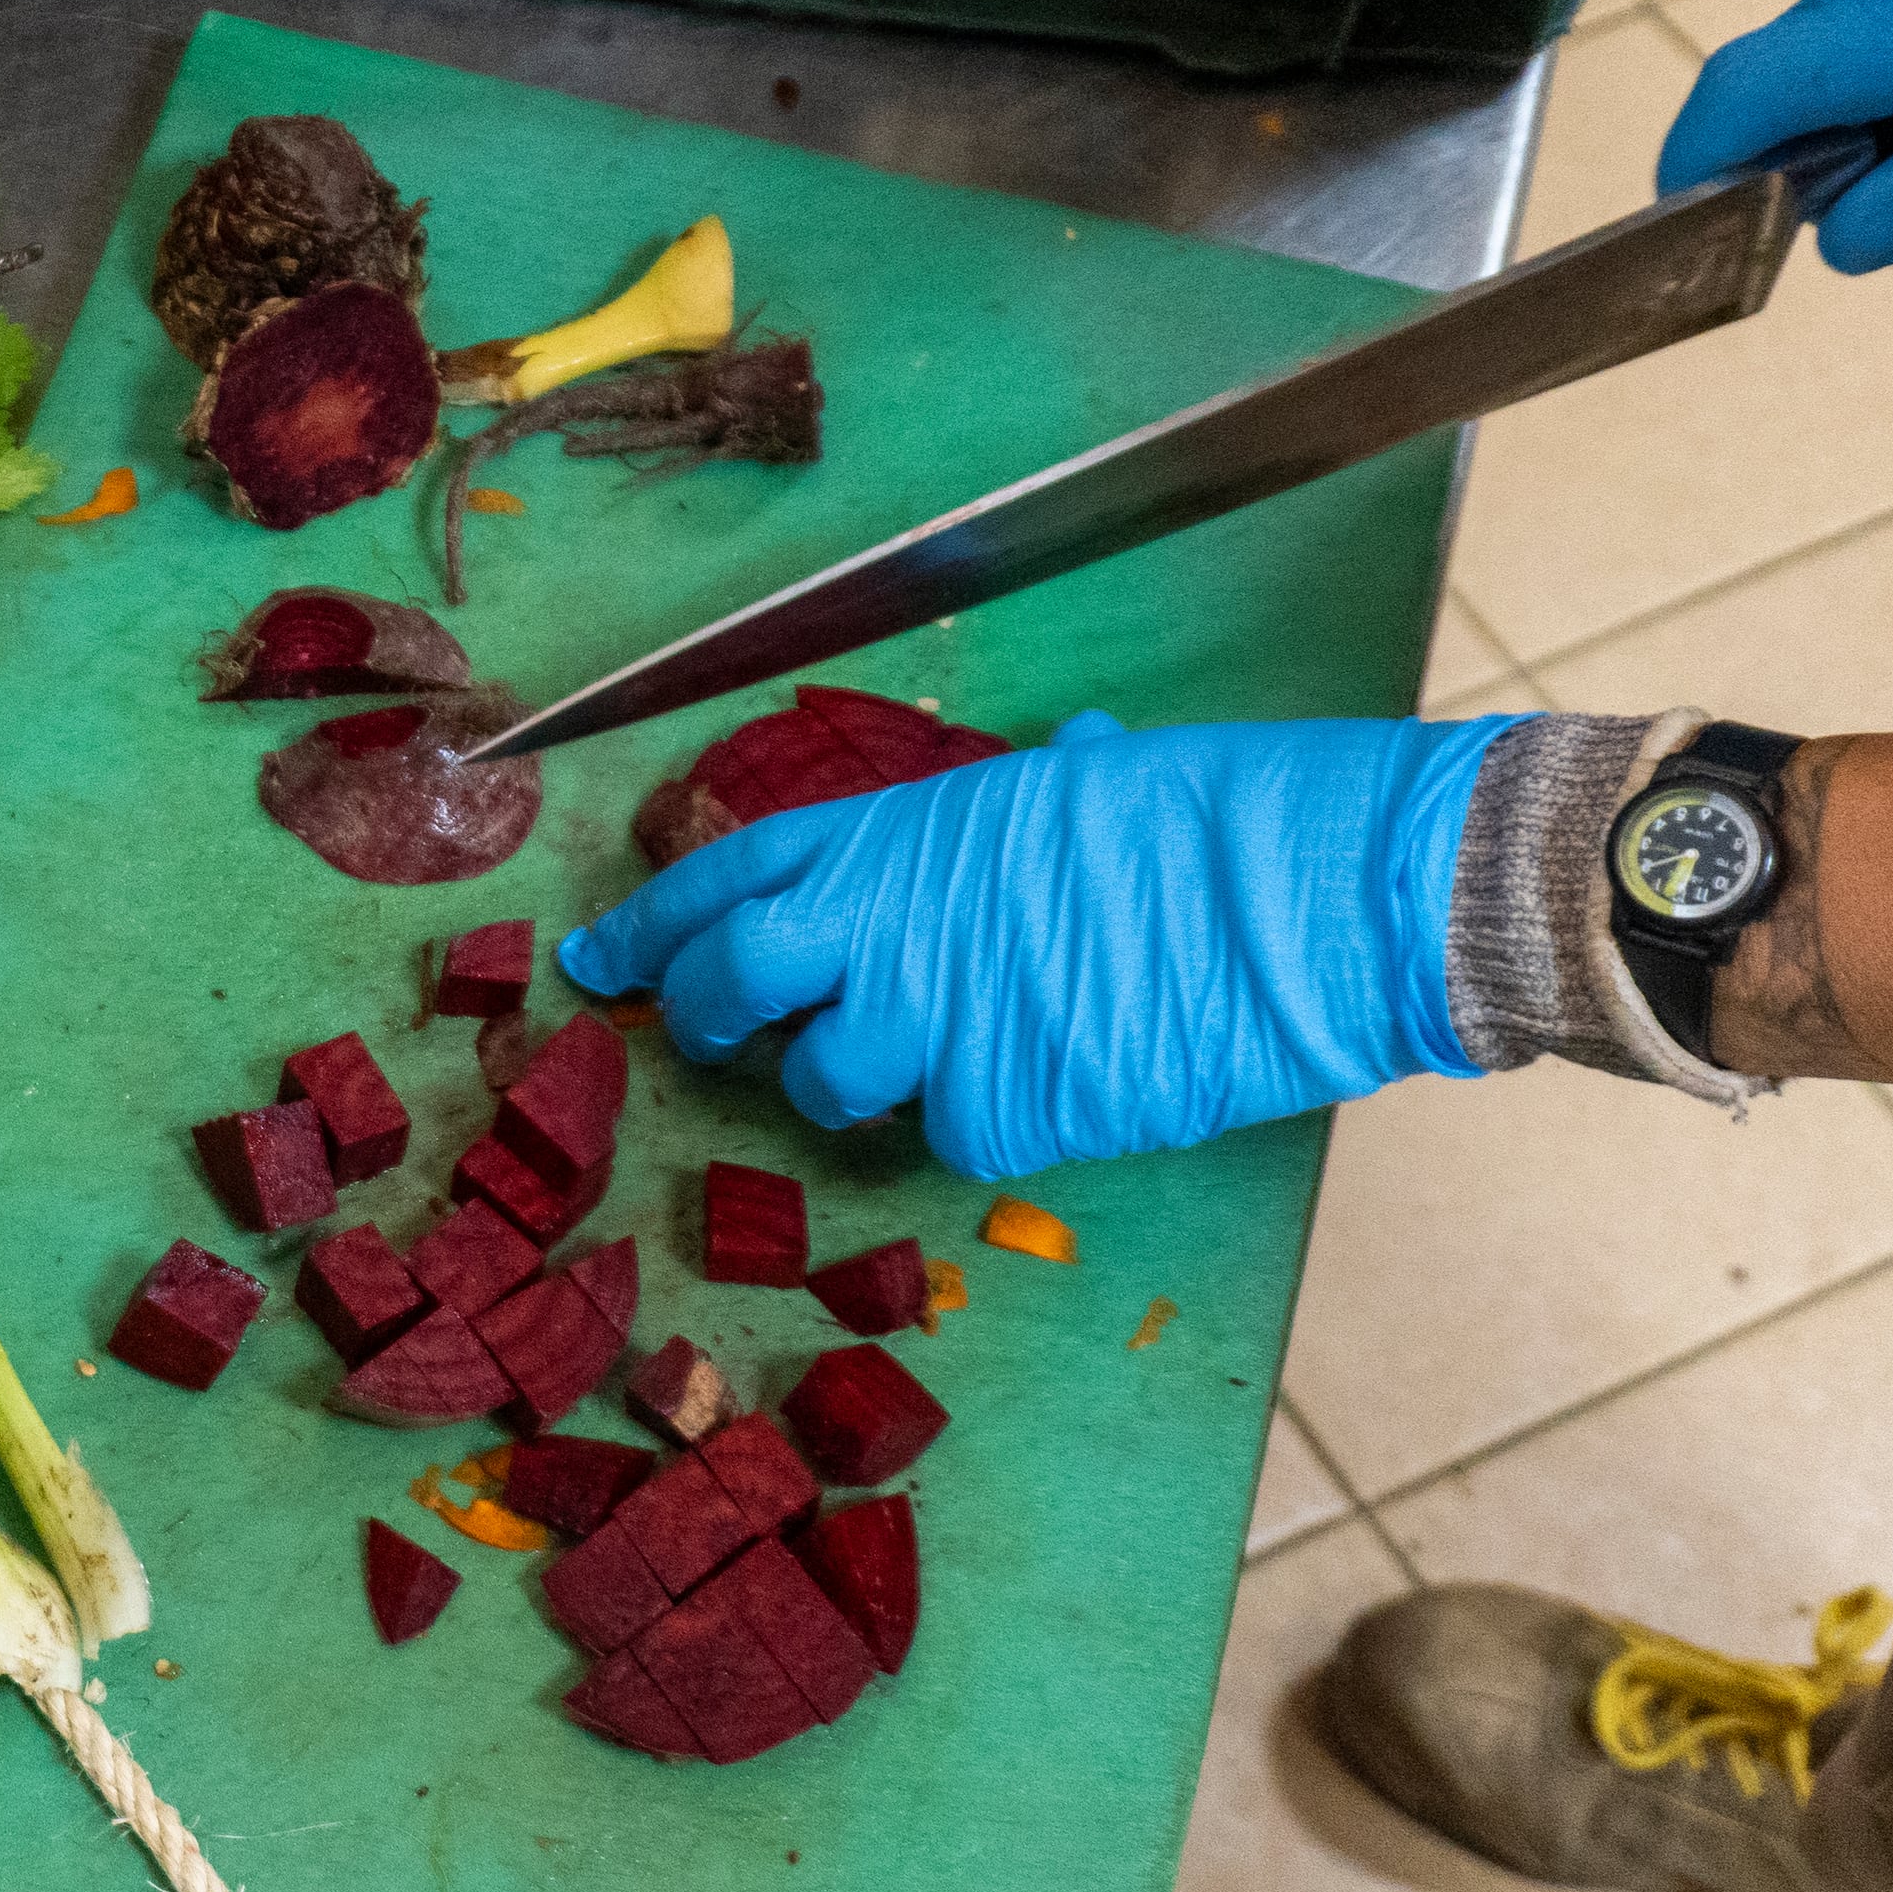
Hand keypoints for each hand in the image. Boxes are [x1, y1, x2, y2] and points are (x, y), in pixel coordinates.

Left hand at [554, 712, 1521, 1180]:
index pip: (723, 877)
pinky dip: (991, 1121)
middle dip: (705, 1016)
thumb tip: (1077, 754)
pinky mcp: (996, 1110)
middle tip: (707, 1037)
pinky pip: (955, 1136)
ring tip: (934, 1056)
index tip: (597, 958)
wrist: (1295, 893)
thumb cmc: (1210, 816)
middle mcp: (882, 926)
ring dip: (858, 1084)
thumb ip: (1035, 798)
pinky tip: (1057, 1081)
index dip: (651, 923)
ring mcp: (930, 1025)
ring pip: (829, 1086)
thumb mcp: (1087, 780)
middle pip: (731, 982)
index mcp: (893, 832)